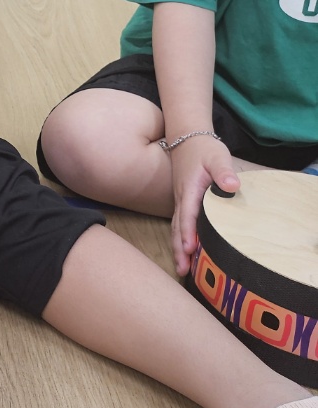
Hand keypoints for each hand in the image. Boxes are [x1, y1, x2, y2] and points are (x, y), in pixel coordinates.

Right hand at [169, 135, 238, 275]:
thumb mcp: (217, 157)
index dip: (188, 233)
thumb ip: (224, 171)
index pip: (187, 215)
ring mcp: (180, 201)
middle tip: (182, 270)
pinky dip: (180, 240)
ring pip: (176, 228)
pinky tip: (186, 252)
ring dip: (177, 248)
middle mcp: (181, 199)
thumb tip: (232, 186)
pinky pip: (179, 224)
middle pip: (177, 227)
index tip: (189, 249)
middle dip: (179, 249)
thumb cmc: (204, 149)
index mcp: (189, 190)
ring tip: (182, 269)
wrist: (187, 137)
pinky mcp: (183, 202)